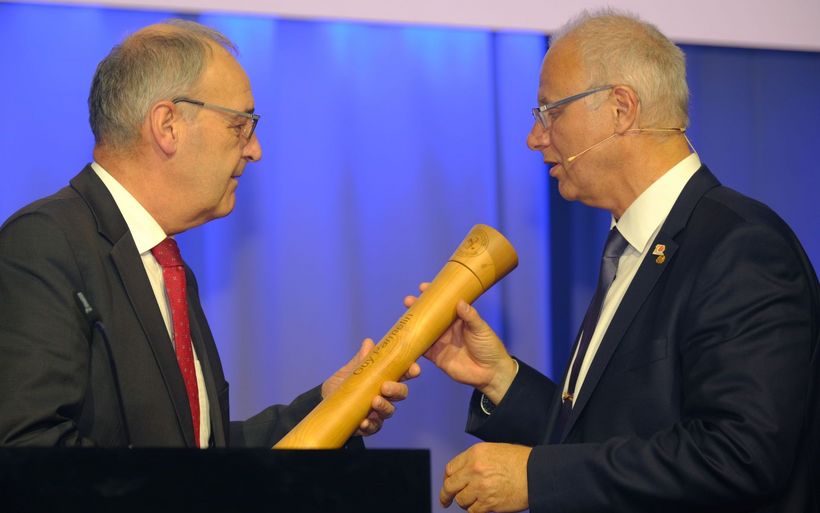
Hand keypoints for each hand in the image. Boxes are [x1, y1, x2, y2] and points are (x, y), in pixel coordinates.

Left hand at [321, 338, 420, 436]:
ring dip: (384, 406)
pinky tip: (364, 422)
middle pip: (401, 393)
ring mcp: (378, 411)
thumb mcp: (350, 370)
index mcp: (384, 378)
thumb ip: (361, 359)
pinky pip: (374, 427)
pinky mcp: (369, 425)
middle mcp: (385, 395)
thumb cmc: (342, 384)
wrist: (325, 402)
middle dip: (397, 390)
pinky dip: (370, 425)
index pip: (402, 374)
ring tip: (374, 402)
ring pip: (389, 410)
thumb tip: (369, 343)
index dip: (411, 371)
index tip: (414, 369)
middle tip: (385, 387)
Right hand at [405, 283, 516, 403]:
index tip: (423, 287)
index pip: (444, 304)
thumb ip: (470, 317)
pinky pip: (422, 349)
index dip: (433, 296)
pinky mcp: (436, 356)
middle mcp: (447, 329)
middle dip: (418, 308)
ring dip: (413, 324)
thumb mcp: (481, 329)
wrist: (490, 373)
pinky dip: (413, 345)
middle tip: (408, 300)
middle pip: (430, 317)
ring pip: (423, 331)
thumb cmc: (489, 347)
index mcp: (458, 319)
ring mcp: (440, 342)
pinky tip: (403, 338)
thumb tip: (460, 302)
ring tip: (402, 317)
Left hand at [440, 442, 530, 512]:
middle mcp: (475, 469)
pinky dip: (475, 510)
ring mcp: (481, 487)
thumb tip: (462, 473)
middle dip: (445, 495)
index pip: (450, 469)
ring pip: (461, 500)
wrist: (536, 473)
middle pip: (449, 486)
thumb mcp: (494, 451)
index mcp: (475, 454)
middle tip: (445, 501)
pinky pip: (473, 511)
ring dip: (465, 502)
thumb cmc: (520, 461)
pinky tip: (482, 506)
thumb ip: (476, 460)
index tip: (448, 485)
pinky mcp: (488, 503)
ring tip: (475, 500)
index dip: (447, 479)